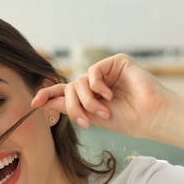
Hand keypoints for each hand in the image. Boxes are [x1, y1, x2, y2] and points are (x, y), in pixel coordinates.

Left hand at [33, 53, 175, 138]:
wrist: (150, 118)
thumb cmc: (126, 120)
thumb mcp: (90, 116)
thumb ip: (67, 106)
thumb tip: (41, 102)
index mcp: (89, 95)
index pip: (64, 92)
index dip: (47, 95)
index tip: (33, 102)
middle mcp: (96, 82)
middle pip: (69, 88)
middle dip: (73, 106)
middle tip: (84, 121)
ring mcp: (105, 72)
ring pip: (79, 82)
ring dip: (87, 101)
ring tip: (103, 111)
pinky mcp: (116, 62)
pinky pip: (92, 72)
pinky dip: (96, 86)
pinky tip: (109, 95)